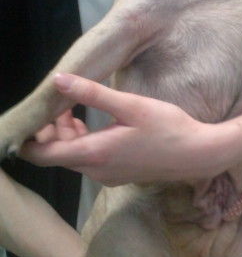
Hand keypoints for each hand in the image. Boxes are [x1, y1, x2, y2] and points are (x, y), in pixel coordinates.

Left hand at [20, 73, 227, 185]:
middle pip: (55, 154)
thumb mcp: (131, 105)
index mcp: (94, 154)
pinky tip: (93, 124)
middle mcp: (95, 171)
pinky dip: (84, 143)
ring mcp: (107, 176)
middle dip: (50, 130)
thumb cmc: (168, 128)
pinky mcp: (118, 175)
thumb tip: (58, 80)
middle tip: (60, 102)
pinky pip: (89, 161)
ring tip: (74, 108)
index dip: (28, 137)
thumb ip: (92, 93)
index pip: (41, 155)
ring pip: (73, 157)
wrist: (199, 154)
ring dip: (67, 135)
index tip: (34, 115)